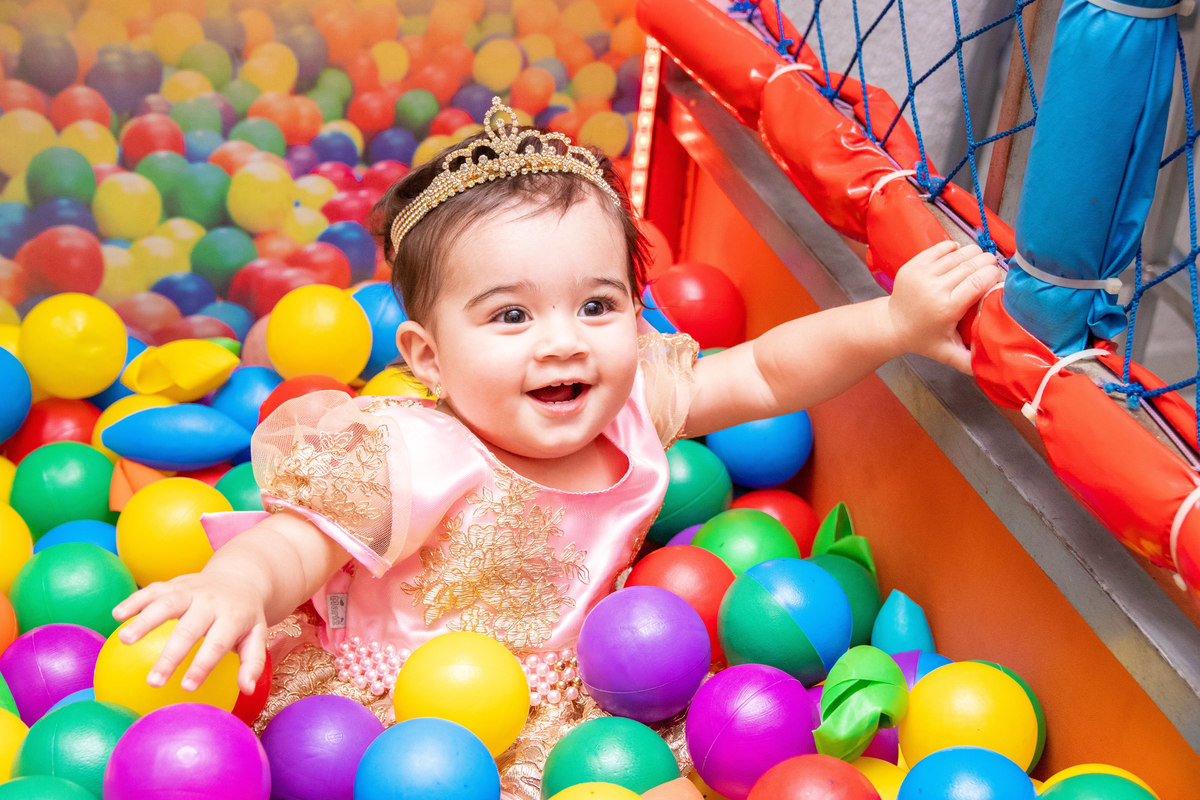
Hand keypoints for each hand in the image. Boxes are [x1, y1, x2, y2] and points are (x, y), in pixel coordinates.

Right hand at [112, 572, 268, 694]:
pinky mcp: (175, 583)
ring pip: (167, 603)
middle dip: (170, 655)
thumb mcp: (257, 636)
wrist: (241, 577)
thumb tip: (247, 689)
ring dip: (145, 620)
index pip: (216, 643)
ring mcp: (191, 590)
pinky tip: (117, 615)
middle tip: (153, 681)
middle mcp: (211, 602)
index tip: (187, 687)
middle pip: (188, 629)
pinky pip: (153, 590)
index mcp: (233, 617)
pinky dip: (135, 600)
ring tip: (124, 640)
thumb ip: (253, 662)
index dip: (202, 665)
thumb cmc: (245, 616)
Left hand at [887, 240, 1001, 372]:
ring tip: (977, 265)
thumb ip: (970, 361)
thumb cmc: (923, 339)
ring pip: (960, 252)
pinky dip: (955, 249)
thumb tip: (993, 366)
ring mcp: (922, 273)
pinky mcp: (913, 263)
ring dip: (974, 255)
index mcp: (947, 308)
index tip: (997, 281)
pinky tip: (959, 257)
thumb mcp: (947, 354)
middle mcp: (934, 288)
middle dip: (988, 264)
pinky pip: (942, 247)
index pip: (980, 280)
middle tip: (990, 272)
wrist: (892, 324)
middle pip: (973, 263)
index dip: (994, 276)